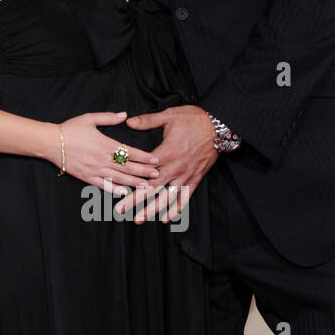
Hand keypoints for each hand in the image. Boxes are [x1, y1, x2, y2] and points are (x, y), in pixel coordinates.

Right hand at [55, 111, 161, 195]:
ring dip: (133, 182)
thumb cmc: (70, 129)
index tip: (155, 160)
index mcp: (105, 144)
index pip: (129, 152)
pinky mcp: (86, 177)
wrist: (50, 142)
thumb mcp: (89, 118)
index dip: (144, 157)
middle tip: (157, 175)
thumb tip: (124, 115)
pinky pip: (102, 185)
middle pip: (127, 167)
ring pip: (118, 178)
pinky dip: (114, 189)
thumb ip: (108, 117)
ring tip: (146, 186)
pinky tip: (124, 192)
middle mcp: (102, 158)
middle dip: (143, 172)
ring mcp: (94, 169)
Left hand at [116, 105, 217, 220]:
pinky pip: (184, 197)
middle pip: (151, 188)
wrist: (219, 126)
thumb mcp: (169, 115)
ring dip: (152, 209)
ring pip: (166, 197)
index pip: (143, 170)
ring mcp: (186, 175)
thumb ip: (148, 121)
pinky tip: (167, 218)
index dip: (129, 179)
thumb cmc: (194, 120)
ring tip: (139, 218)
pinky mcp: (195, 178)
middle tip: (120, 210)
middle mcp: (175, 167)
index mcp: (166, 152)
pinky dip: (176, 209)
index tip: (115, 185)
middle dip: (135, 200)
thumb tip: (129, 122)